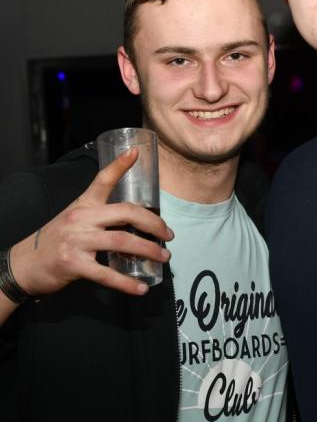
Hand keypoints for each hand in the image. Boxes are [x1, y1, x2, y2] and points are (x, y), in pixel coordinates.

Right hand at [9, 149, 173, 296]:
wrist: (25, 264)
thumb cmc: (58, 239)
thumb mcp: (76, 217)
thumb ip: (102, 215)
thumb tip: (137, 221)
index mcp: (84, 204)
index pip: (102, 180)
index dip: (119, 164)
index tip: (135, 151)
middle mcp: (82, 218)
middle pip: (126, 213)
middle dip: (153, 223)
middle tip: (168, 235)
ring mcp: (77, 241)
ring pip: (122, 241)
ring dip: (148, 250)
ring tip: (163, 257)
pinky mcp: (74, 264)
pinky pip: (106, 274)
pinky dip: (126, 282)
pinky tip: (141, 288)